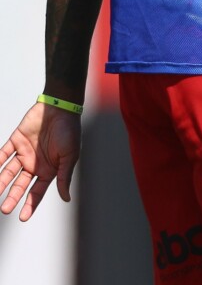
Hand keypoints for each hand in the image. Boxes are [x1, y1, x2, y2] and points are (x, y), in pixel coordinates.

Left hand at [0, 102, 81, 220]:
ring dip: (0, 183)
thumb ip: (64, 177)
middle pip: (19, 185)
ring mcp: (24, 153)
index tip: (22, 218)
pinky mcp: (15, 141)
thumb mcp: (70, 157)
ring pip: (8, 172)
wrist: (60, 108)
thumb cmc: (70, 132)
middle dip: (12, 197)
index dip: (30, 204)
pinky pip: (2, 154)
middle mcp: (34, 164)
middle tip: (4, 209)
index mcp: (48, 170)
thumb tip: (66, 199)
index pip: (36, 191)